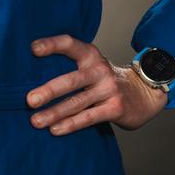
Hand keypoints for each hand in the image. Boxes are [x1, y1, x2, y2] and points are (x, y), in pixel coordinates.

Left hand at [25, 34, 167, 134]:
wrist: (144, 93)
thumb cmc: (106, 80)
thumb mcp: (93, 66)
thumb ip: (71, 67)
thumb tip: (31, 76)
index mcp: (91, 56)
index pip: (70, 44)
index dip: (52, 44)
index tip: (33, 49)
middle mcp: (100, 70)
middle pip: (72, 80)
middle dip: (49, 90)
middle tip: (29, 100)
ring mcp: (109, 90)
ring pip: (77, 102)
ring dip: (54, 113)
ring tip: (35, 121)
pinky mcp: (115, 108)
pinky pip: (88, 118)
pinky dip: (70, 124)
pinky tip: (55, 130)